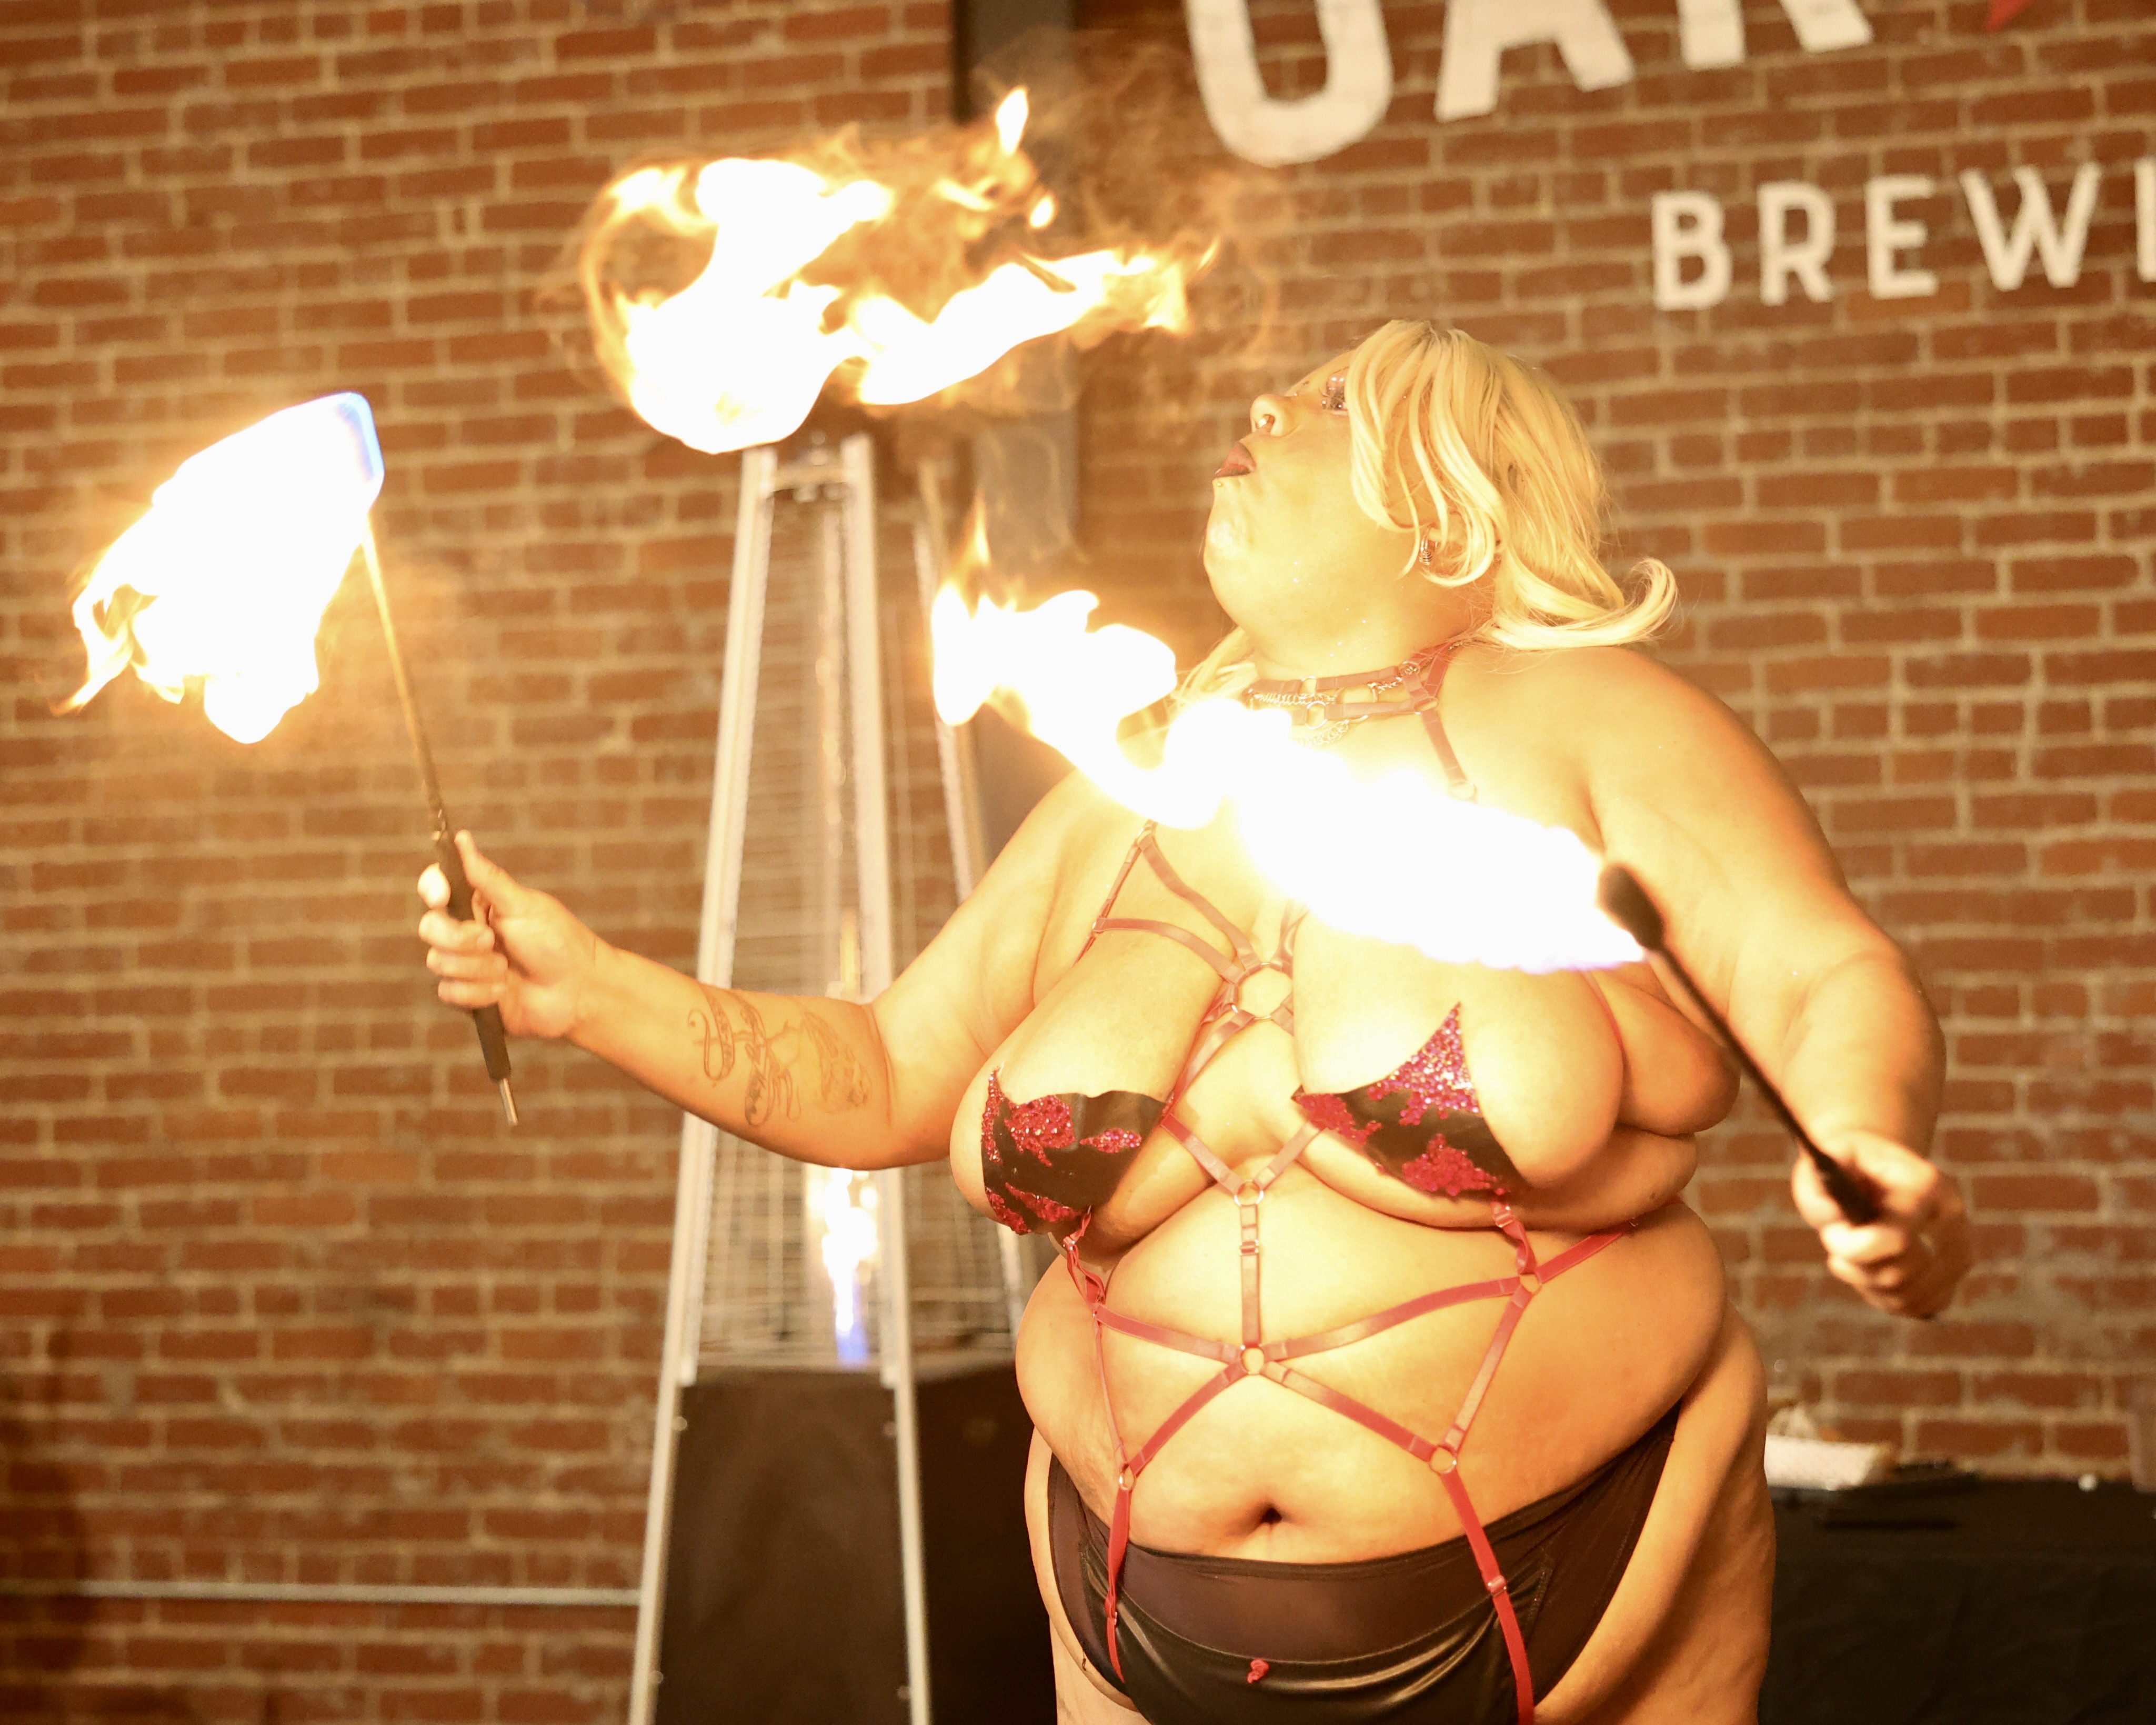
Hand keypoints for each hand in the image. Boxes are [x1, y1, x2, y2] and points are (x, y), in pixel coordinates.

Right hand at [417, 832, 600, 1041]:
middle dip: (459, 939)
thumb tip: (462, 838)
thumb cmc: (558, 941)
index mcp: (477, 902)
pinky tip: (503, 990)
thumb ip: (487, 877)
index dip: (433, 889)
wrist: (578, 990)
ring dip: (477, 968)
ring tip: (507, 970)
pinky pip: (449, 992)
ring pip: (438, 962)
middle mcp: (466, 930)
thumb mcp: (523, 905)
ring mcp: (465, 963)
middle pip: (429, 928)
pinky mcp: (468, 994)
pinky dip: (478, 992)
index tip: (443, 897)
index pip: (435, 887)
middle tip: (492, 942)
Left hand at [1791, 1132, 1971, 1318]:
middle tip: (1839, 1242)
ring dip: (1869, 1285)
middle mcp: (1952, 1215)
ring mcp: (1960, 1245)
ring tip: (1854, 1257)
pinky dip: (1889, 1299)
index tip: (1829, 1232)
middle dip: (1856, 1267)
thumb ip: (1817, 1190)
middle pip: (1899, 1275)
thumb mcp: (1820, 1163)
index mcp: (1924, 1183)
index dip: (1852, 1248)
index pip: (1896, 1240)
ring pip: (1909, 1298)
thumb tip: (1834, 1222)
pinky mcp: (1955, 1271)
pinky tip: (1872, 1274)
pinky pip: (1923, 1307)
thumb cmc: (1844, 1165)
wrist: (1874, 1165)